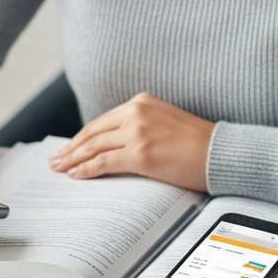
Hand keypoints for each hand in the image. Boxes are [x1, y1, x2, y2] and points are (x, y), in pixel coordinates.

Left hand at [48, 93, 212, 190]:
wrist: (221, 152)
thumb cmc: (198, 144)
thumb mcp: (165, 122)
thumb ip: (141, 126)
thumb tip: (115, 145)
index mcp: (141, 102)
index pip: (102, 121)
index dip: (82, 136)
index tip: (70, 147)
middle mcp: (136, 112)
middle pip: (93, 133)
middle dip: (71, 148)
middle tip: (56, 160)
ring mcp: (137, 132)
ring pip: (94, 147)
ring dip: (73, 159)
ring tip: (60, 169)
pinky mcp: (140, 153)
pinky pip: (103, 163)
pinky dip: (86, 170)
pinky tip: (77, 175)